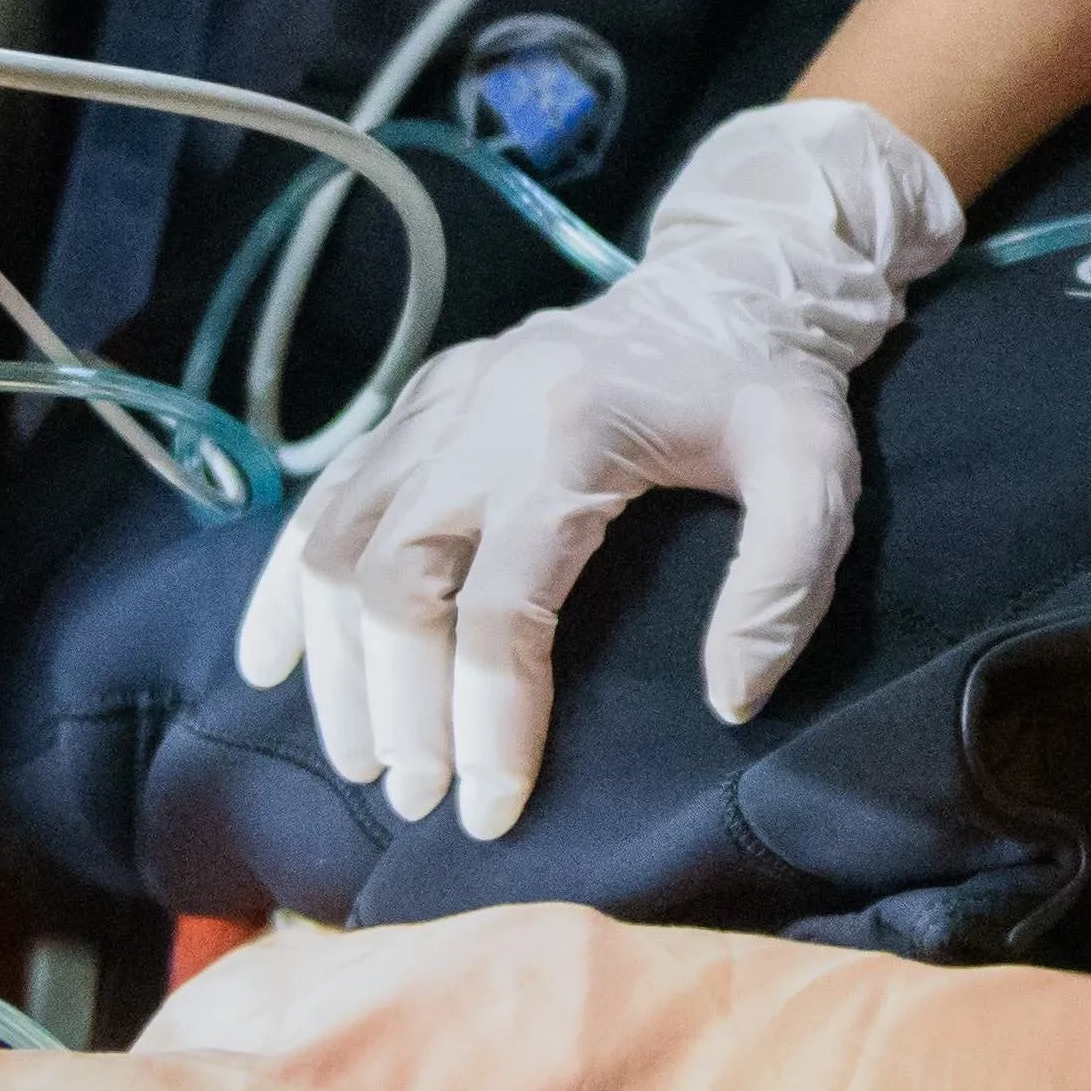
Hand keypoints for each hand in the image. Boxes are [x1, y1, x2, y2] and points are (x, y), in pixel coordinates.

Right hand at [234, 99, 960, 836]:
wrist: (733, 280)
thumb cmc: (773, 391)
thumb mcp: (818, 474)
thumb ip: (782, 585)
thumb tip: (727, 700)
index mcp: (572, 432)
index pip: (502, 606)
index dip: (490, 717)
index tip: (492, 809)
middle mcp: (482, 409)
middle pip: (396, 579)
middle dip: (398, 704)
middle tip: (417, 796)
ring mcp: (439, 398)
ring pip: (338, 541)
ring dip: (337, 661)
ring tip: (361, 760)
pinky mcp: (420, 396)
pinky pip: (326, 494)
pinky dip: (287, 582)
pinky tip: (272, 661)